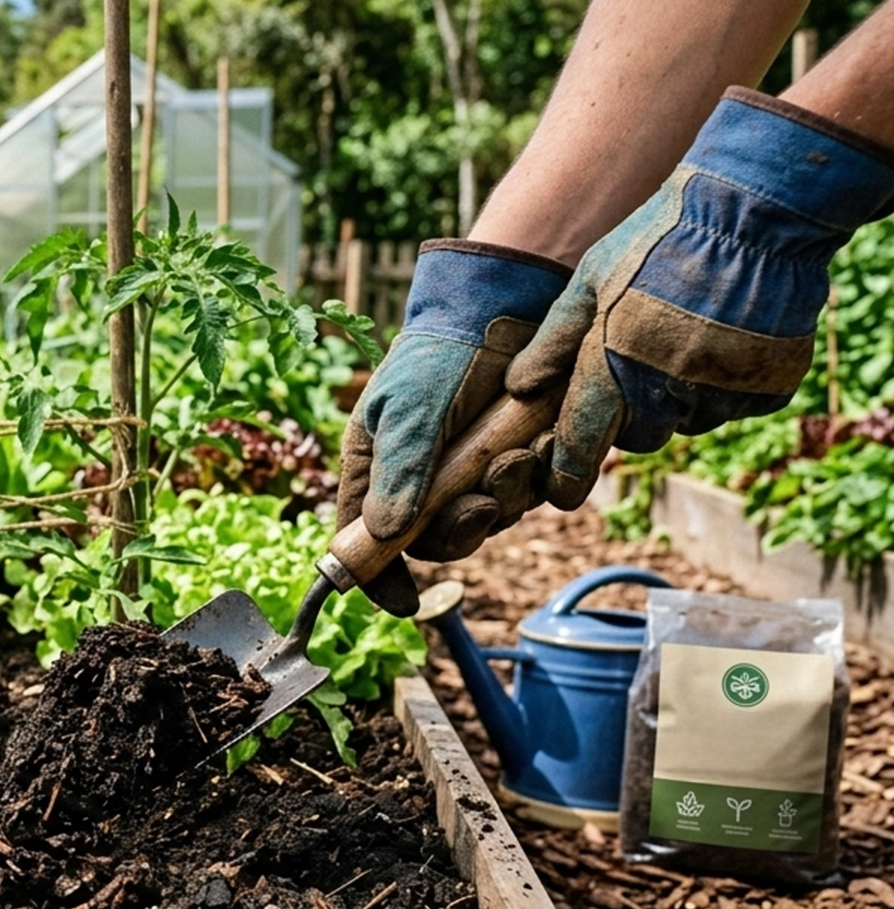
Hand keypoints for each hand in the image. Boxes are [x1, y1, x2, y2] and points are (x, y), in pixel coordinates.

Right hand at [338, 240, 569, 615]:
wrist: (505, 306)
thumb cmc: (441, 352)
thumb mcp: (412, 409)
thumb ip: (400, 470)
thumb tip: (386, 534)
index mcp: (374, 466)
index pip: (364, 536)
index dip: (379, 575)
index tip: (404, 602)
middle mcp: (418, 477)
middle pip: (432, 540)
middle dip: (462, 528)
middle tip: (484, 500)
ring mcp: (468, 470)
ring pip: (486, 520)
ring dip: (506, 497)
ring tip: (520, 454)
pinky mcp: (513, 459)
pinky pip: (525, 496)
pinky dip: (536, 478)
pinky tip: (544, 443)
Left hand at [509, 87, 893, 508]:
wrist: (756, 214)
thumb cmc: (659, 239)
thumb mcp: (591, 279)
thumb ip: (554, 339)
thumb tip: (518, 390)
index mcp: (615, 365)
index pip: (582, 441)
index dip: (567, 473)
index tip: (561, 492)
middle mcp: (669, 389)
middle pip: (638, 436)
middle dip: (629, 414)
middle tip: (635, 363)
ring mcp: (724, 391)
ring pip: (687, 421)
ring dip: (678, 398)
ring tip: (683, 336)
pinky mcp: (769, 387)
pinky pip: (735, 406)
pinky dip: (726, 386)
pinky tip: (724, 337)